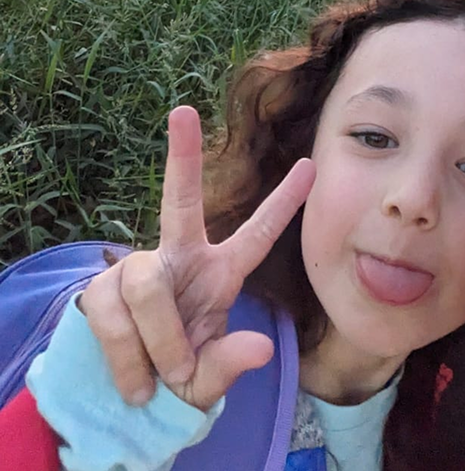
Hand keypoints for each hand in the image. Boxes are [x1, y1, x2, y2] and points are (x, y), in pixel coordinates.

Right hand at [79, 106, 314, 411]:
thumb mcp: (209, 381)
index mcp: (220, 274)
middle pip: (182, 201)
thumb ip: (231, 364)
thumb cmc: (180, 379)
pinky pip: (114, 316)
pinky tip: (135, 382)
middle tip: (183, 111)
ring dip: (158, 341)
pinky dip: (127, 357)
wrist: (128, 404)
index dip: (285, 203)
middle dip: (183, 156)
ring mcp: (139, 270)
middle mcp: (181, 259)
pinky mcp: (102, 290)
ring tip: (163, 378)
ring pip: (148, 287)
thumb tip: (262, 349)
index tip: (311, 165)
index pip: (259, 235)